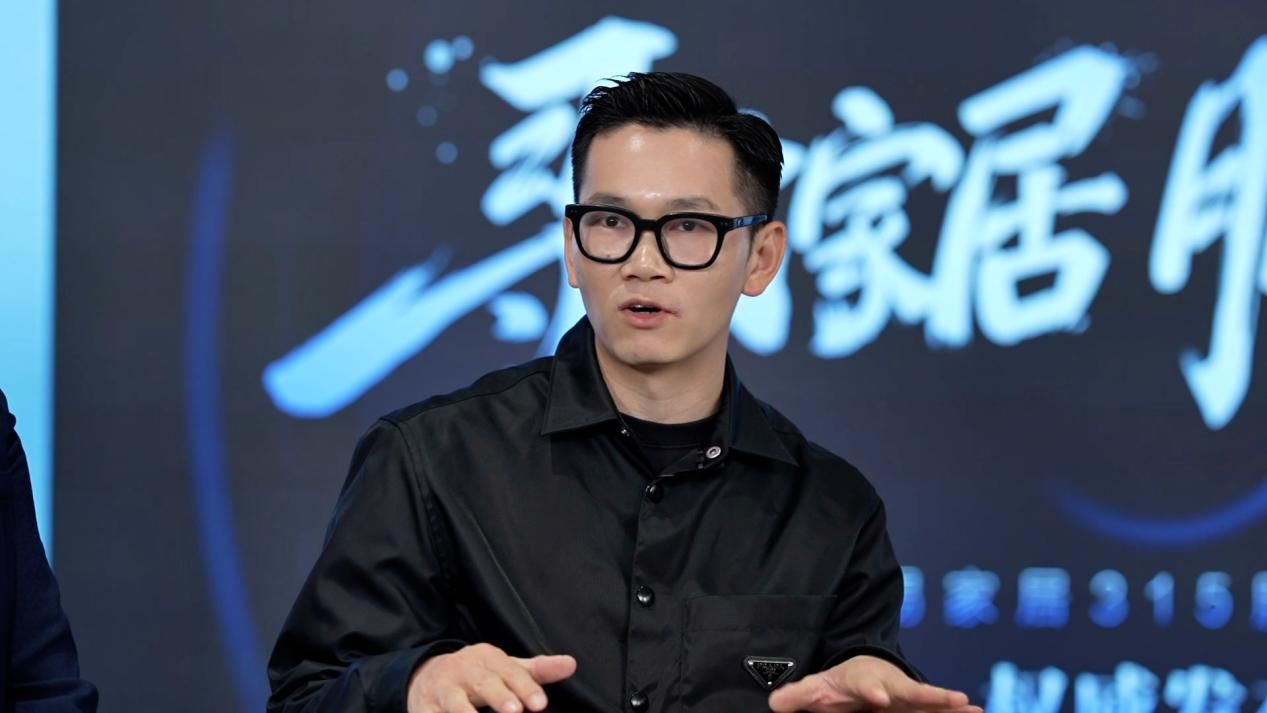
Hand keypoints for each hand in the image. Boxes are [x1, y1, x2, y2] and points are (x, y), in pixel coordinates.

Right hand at [407, 643, 576, 712]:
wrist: (427, 675)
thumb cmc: (479, 675)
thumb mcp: (507, 668)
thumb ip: (537, 670)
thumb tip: (571, 664)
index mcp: (486, 658)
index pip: (509, 671)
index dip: (525, 687)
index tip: (540, 704)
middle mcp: (464, 671)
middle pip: (483, 684)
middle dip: (499, 696)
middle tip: (515, 712)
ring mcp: (442, 690)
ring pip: (455, 703)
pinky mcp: (423, 709)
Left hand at [768, 655, 981, 712]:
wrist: (862, 674)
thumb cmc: (839, 686)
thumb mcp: (816, 690)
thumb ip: (798, 697)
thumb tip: (775, 703)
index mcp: (862, 681)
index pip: (865, 685)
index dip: (872, 691)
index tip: (878, 697)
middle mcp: (890, 686)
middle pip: (909, 691)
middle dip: (926, 695)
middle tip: (950, 698)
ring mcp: (907, 697)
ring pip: (930, 700)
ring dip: (949, 702)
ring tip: (970, 705)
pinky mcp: (918, 706)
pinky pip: (937, 710)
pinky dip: (955, 710)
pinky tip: (978, 711)